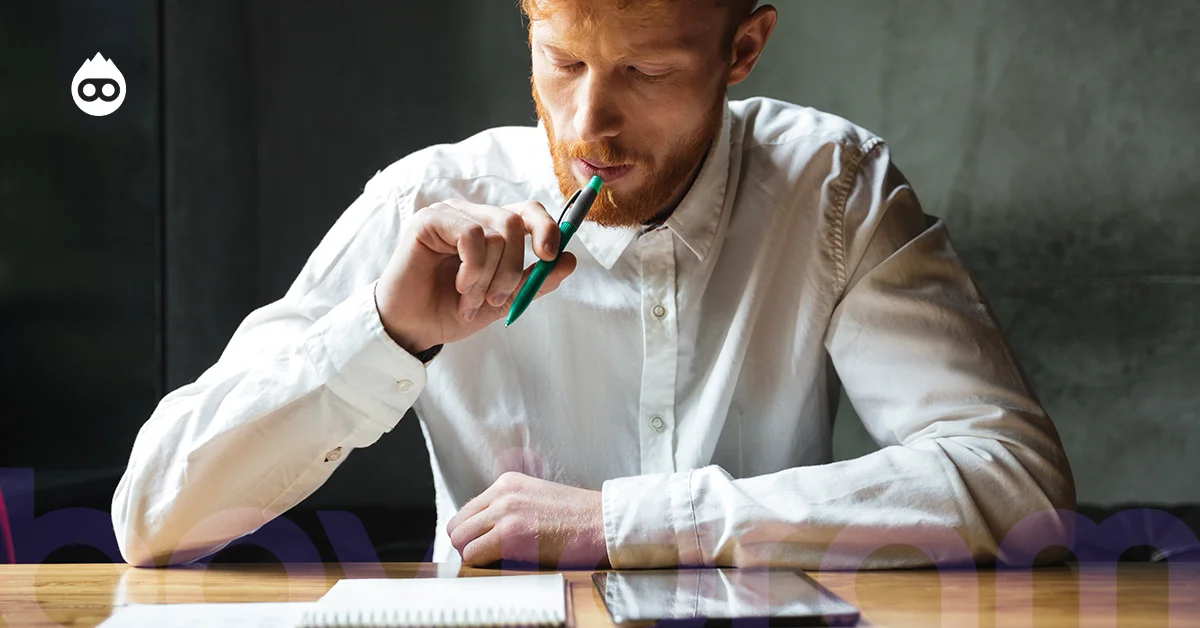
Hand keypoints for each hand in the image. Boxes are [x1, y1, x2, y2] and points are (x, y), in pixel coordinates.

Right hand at [374, 198, 577, 352]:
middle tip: (497, 299)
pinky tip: (459, 287)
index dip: (548, 228)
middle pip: (516, 221)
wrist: (413, 328)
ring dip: (489, 278)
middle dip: (514, 268)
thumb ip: (534, 281)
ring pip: (496, 233)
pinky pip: (472, 236)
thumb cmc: (450, 311)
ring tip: (470, 302)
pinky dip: (473, 269)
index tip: (550, 257)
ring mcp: (450, 215)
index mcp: (491, 229)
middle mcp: (472, 216)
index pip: (529, 212)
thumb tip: (569, 260)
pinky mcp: (429, 220)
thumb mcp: (502, 300)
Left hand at [446, 472, 609, 568]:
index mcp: (507, 483)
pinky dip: (480, 565)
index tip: (482, 544)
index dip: (472, 532)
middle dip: (466, 544)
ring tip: (494, 562)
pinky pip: (472, 555)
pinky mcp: (509, 534)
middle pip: (456, 525)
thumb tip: (488, 530)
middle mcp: (501, 493)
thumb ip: (511, 507)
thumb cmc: (578, 518)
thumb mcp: (538, 498)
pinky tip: (500, 565)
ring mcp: (504, 512)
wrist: (603, 523)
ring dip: (472, 556)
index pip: (468, 510)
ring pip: (459, 540)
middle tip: (485, 558)